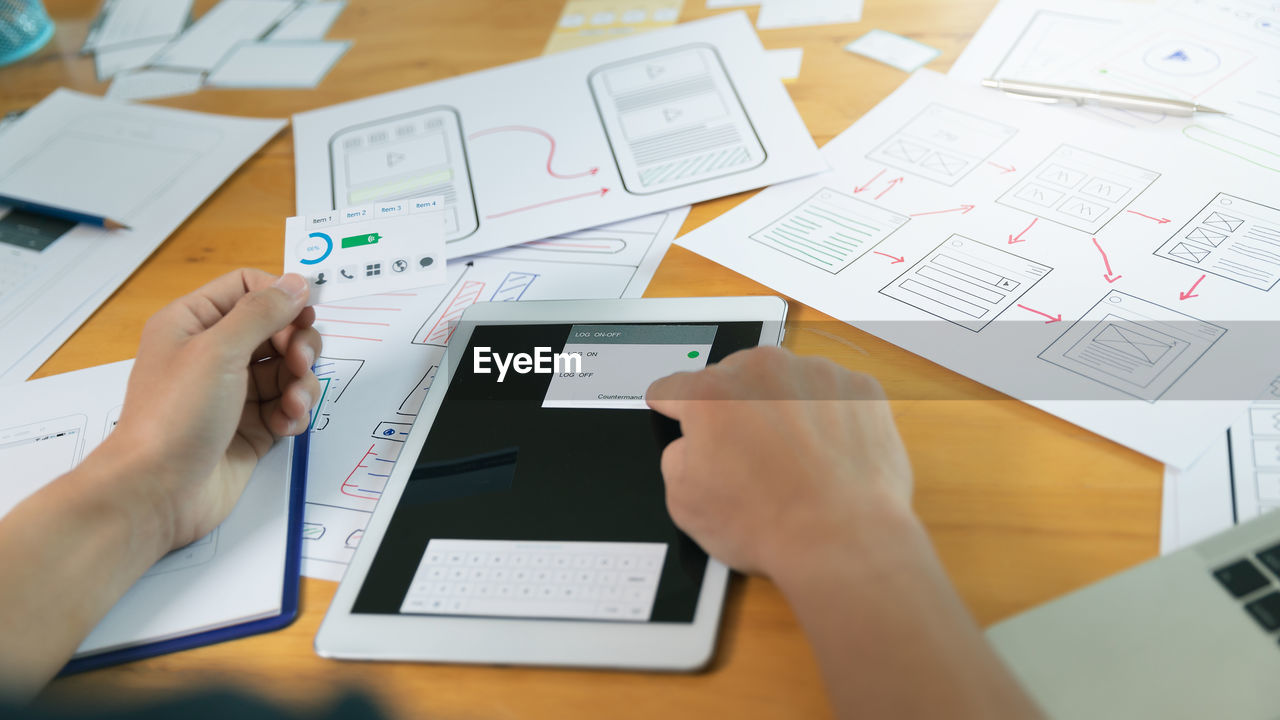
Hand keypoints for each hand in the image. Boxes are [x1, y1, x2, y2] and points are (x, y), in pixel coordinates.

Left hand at [108, 269, 321, 550]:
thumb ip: (262, 312)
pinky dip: (295, 412)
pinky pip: (287, 405)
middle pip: (276, 328)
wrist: (157, 492)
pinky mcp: (251, 426)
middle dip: (298, 344)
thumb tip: (297, 283)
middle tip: (300, 362)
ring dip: (301, 382)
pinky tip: (286, 424)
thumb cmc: (174, 417)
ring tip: (293, 403)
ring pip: (288, 369)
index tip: (302, 318)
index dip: (280, 299)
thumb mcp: (218, 350)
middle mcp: (213, 353)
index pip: (248, 288)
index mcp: (193, 323)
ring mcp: (234, 391)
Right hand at [645, 346, 911, 577]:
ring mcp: (814, 374)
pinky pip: (830, 394)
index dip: (673, 408)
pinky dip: (825, 417)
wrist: (844, 541)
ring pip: (783, 382)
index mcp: (711, 394)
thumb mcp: (684, 504)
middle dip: (734, 411)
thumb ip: (676, 458)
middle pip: (733, 379)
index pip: (674, 387)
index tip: (679, 412)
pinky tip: (825, 455)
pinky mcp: (856, 387)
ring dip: (781, 409)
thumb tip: (690, 445)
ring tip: (792, 461)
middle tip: (748, 457)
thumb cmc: (772, 526)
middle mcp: (762, 371)